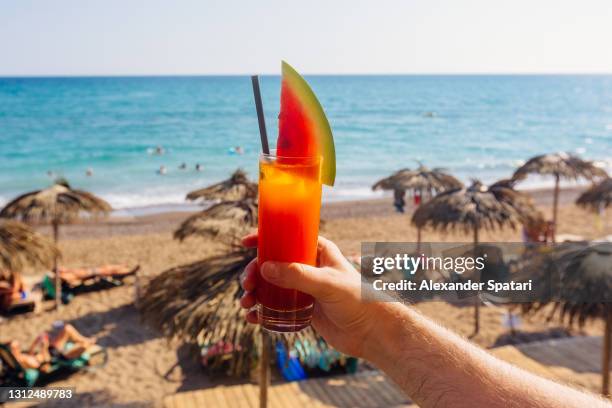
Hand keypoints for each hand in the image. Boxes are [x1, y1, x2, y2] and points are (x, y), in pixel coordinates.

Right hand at [239, 233, 377, 357]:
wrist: (372, 331)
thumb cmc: (357, 299)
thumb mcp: (327, 283)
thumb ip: (297, 275)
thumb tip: (265, 268)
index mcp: (318, 250)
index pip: (287, 236)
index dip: (265, 237)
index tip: (245, 242)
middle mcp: (309, 266)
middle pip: (273, 262)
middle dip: (255, 272)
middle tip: (247, 285)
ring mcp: (304, 287)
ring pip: (271, 285)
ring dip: (255, 292)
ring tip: (246, 304)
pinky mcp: (302, 307)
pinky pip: (276, 305)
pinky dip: (262, 310)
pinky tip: (253, 318)